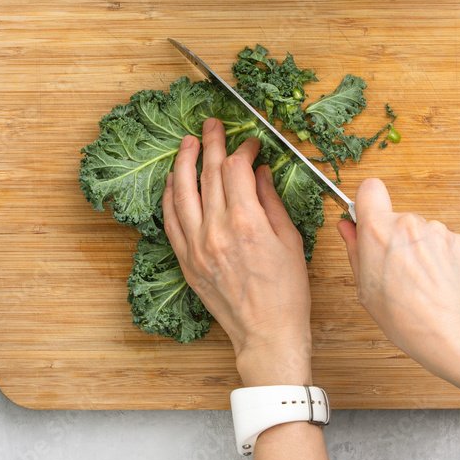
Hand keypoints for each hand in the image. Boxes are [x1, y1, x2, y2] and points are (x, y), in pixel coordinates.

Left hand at [163, 118, 312, 386]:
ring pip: (182, 192)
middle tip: (213, 125)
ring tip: (187, 143)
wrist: (267, 334)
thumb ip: (271, 202)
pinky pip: (171, 220)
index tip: (251, 143)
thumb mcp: (290, 240)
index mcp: (247, 222)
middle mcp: (216, 230)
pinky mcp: (186, 261)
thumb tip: (259, 173)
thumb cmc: (287, 292)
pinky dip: (170, 196)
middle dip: (212, 143)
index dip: (243, 149)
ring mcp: (196, 246)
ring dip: (183, 162)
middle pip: (209, 174)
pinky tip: (173, 181)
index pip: (237, 169)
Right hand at [337, 178, 459, 384]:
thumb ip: (355, 250)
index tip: (369, 221)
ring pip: (424, 233)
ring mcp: (439, 231)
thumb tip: (347, 227)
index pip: (370, 189)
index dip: (368, 203)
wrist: (453, 334)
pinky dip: (443, 260)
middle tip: (398, 272)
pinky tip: (443, 285)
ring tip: (424, 284)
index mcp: (379, 231)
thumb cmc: (405, 318)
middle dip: (396, 239)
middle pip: (398, 219)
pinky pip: (446, 244)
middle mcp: (410, 223)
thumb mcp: (365, 289)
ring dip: (421, 251)